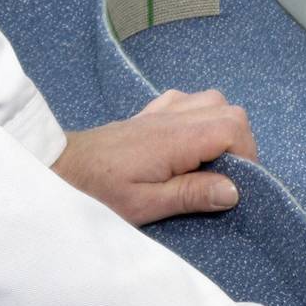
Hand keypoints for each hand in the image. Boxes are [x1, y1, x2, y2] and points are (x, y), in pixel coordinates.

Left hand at [52, 89, 258, 225]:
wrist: (58, 168)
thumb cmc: (98, 191)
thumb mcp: (146, 204)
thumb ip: (191, 195)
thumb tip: (233, 192)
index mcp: (176, 138)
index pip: (234, 128)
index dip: (248, 156)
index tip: (238, 185)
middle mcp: (173, 116)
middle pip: (230, 110)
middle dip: (240, 143)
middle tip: (226, 176)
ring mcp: (161, 110)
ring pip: (212, 101)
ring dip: (222, 128)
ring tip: (210, 162)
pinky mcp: (149, 113)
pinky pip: (187, 100)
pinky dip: (198, 117)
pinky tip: (188, 142)